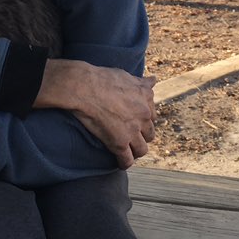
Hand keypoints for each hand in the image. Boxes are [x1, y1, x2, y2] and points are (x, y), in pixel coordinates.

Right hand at [37, 60, 155, 168]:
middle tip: (132, 137)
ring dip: (136, 151)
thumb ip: (141, 81)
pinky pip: (127, 160)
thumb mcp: (127, 76)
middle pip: (150, 134)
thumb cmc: (102, 78)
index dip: (144, 121)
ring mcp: (133, 130)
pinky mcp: (120, 143)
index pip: (152, 116)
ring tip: (128, 151)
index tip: (137, 123)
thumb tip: (153, 79)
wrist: (84, 87)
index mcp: (146, 98)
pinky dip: (124, 163)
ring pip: (142, 149)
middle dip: (142, 136)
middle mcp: (143, 115)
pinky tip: (120, 163)